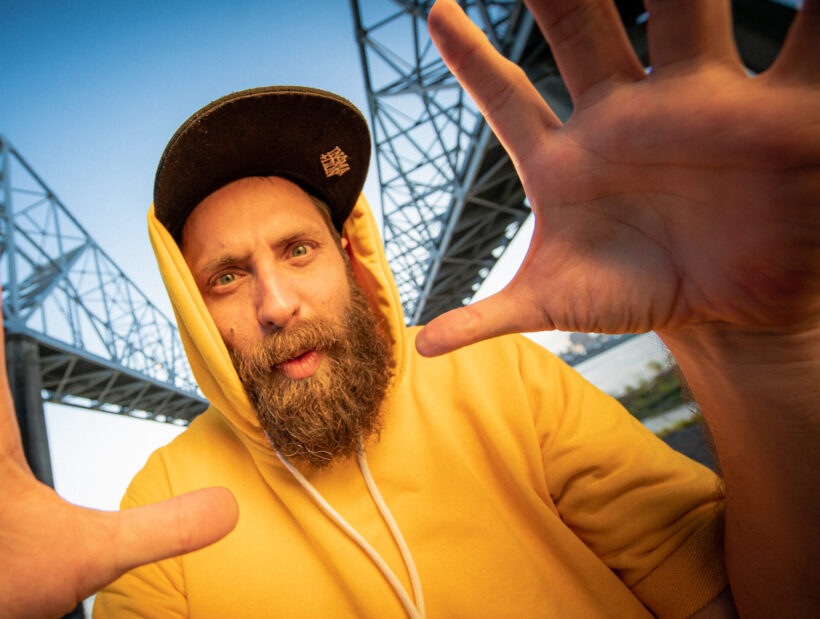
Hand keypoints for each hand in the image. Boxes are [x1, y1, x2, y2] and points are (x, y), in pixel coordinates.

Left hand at [416, 0, 819, 355]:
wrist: (723, 312)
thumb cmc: (631, 292)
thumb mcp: (556, 305)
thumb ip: (489, 317)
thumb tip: (423, 347)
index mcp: (566, 157)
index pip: (507, 97)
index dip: (472, 57)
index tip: (435, 12)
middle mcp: (626, 116)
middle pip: (583, 35)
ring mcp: (698, 107)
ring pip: (682, 20)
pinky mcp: (774, 118)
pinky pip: (799, 53)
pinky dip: (813, 17)